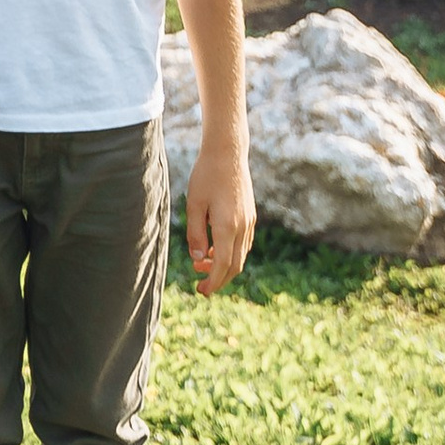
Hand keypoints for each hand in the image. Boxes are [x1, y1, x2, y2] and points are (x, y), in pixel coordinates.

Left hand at [185, 143, 254, 292]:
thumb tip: (198, 259)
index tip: (202, 291)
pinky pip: (244, 244)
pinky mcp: (250, 216)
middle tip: (201, 286)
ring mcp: (249, 221)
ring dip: (223, 266)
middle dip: (218, 279)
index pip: (223, 265)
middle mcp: (243, 227)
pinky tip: (215, 250)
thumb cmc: (205, 176)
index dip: (213, 281)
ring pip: (241, 255)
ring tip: (201, 264)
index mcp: (228, 226)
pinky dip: (231, 253)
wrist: (227, 153)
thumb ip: (195, 234)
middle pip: (235, 265)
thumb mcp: (193, 205)